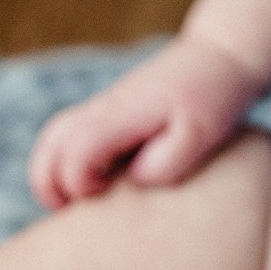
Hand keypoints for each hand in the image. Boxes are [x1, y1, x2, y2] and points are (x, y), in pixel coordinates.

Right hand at [27, 33, 262, 209]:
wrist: (221, 57)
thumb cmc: (214, 97)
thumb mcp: (202, 132)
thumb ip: (168, 160)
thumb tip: (135, 178)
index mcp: (125, 113)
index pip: (77, 150)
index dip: (80, 182)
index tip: (106, 195)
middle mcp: (107, 107)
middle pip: (52, 142)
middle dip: (49, 182)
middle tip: (67, 213)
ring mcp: (106, 106)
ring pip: (55, 135)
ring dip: (51, 172)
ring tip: (69, 205)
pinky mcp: (113, 110)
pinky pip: (71, 133)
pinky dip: (65, 160)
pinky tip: (91, 185)